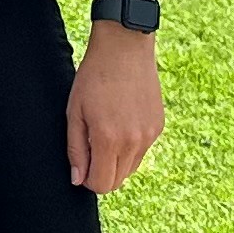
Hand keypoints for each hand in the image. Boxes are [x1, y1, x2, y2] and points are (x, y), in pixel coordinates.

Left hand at [68, 16, 163, 194]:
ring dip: (116, 161)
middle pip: (117, 181)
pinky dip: (129, 147)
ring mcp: (149, 135)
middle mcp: (133, 142)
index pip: (101, 184)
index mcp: (109, 139)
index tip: (81, 165)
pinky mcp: (158, 126)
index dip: (87, 180)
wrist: (124, 48)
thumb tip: (78, 179)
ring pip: (131, 168)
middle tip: (90, 149)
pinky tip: (121, 122)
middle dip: (101, 174)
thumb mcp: (75, 112)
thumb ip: (76, 150)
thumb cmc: (93, 77)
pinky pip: (142, 151)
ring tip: (105, 132)